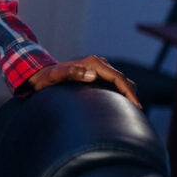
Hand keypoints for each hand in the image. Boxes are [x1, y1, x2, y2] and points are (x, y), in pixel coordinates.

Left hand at [27, 55, 141, 108]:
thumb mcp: (55, 75)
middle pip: (123, 79)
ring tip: (132, 111)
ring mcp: (98, 67)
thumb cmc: (46, 77)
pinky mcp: (97, 73)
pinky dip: (121, 92)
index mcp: (93, 63)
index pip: (118, 78)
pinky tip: (121, 104)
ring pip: (120, 81)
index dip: (129, 92)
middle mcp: (98, 63)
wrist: (39, 73)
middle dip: (132, 94)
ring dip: (128, 93)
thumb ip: (71, 73)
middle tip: (137, 113)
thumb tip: (92, 75)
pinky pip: (114, 82)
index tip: (137, 106)